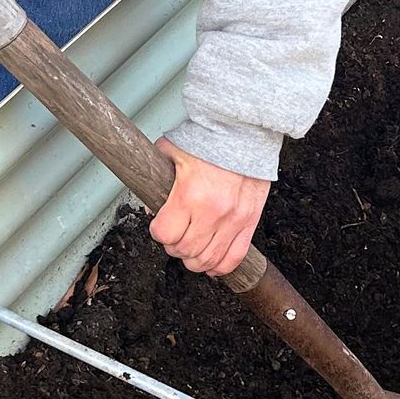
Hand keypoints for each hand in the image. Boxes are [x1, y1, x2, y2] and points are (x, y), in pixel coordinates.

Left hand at [150, 139, 268, 277]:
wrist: (243, 131)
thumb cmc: (208, 139)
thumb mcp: (170, 153)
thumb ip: (157, 179)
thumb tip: (149, 205)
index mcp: (190, 195)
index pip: (165, 234)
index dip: (158, 232)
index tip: (160, 226)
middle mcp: (213, 211)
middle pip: (185, 250)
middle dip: (174, 247)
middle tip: (174, 237)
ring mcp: (234, 219)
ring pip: (208, 260)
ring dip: (194, 260)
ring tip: (191, 249)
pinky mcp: (250, 221)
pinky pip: (235, 257)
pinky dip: (220, 267)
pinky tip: (212, 264)